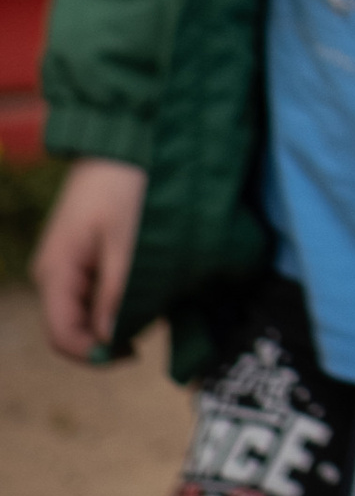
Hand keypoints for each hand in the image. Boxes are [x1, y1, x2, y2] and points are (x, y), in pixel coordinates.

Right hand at [34, 157, 146, 361]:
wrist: (123, 141)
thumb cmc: (124, 185)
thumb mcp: (127, 241)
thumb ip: (118, 292)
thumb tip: (111, 339)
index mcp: (56, 272)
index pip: (62, 336)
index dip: (94, 354)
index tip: (135, 352)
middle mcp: (56, 273)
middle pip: (77, 328)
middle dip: (114, 333)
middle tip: (155, 316)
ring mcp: (71, 265)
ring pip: (92, 311)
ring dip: (122, 313)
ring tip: (157, 290)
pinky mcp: (87, 256)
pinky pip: (100, 290)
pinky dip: (124, 294)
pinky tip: (150, 279)